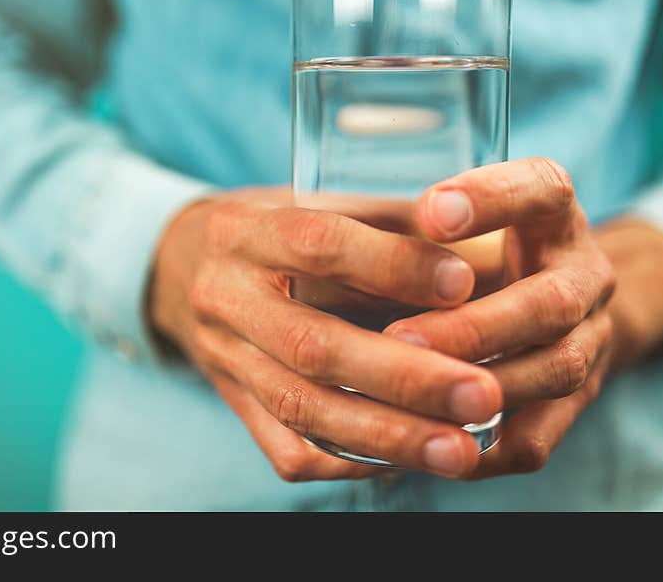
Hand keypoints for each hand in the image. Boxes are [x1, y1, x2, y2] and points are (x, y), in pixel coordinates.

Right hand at [150, 187, 502, 480]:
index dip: (391, 264)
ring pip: (301, 407)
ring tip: (460, 451)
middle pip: (311, 345)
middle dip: (402, 377)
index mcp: (245, 232)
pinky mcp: (233, 403)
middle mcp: (225, 297)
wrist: (179, 265)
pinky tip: (408, 461)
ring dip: (386, 436)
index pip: (316, 244)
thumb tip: (483, 249)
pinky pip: (287, 449)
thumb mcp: (314, 202)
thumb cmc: (270, 229)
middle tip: (482, 394)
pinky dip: (350, 461)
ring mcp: (223, 358)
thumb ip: (389, 221)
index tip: (464, 283)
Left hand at [383, 157, 618, 477]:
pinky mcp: (574, 401)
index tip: (431, 212)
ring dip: (477, 387)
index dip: (491, 200)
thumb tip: (319, 225)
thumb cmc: (482, 245)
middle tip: (397, 338)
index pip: (539, 189)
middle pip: (551, 303)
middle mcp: (583, 273)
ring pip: (552, 371)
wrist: (560, 294)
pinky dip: (483, 446)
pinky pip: (539, 437)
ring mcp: (589, 340)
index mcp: (552, 211)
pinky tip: (427, 447)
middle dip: (474, 327)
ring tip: (406, 394)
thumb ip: (411, 216)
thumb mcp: (460, 213)